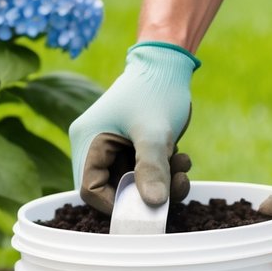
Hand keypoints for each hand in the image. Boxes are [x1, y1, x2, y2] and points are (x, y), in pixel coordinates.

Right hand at [69, 42, 197, 212]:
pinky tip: (182, 159)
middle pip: (113, 189)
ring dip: (160, 183)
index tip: (147, 207)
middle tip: (176, 184)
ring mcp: (114, 148)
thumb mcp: (155, 132)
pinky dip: (163, 173)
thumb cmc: (156, 89)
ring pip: (132, 183)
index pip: (89, 189)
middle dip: (146, 193)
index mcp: (88, 140)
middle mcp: (95, 146)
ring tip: (183, 167)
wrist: (169, 63)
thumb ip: (152, 169)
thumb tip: (154, 205)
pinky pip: (143, 172)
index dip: (115, 205)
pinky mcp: (131, 147)